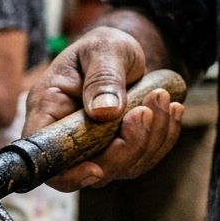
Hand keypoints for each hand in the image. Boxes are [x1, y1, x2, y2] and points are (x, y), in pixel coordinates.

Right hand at [22, 26, 184, 190]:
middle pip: (88, 170)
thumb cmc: (104, 47)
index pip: (46, 156)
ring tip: (162, 98)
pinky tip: (173, 110)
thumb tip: (104, 113)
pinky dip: (163, 138)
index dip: (67, 173)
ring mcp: (92, 147)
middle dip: (124, 149)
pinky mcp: (117, 148)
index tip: (95, 169)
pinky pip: (142, 158)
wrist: (122, 51)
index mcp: (48, 110)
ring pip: (120, 168)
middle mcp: (66, 135)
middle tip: (145, 111)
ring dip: (150, 139)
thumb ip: (102, 79)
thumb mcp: (102, 49)